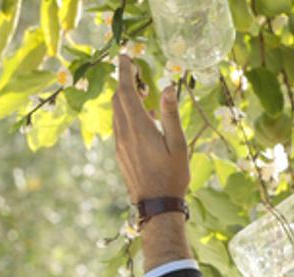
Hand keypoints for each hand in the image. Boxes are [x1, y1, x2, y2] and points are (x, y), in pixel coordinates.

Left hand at [113, 54, 192, 271]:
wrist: (156, 204)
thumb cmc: (172, 175)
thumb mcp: (177, 144)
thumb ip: (171, 114)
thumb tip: (168, 87)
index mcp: (139, 127)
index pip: (126, 91)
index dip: (124, 71)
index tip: (125, 56)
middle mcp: (124, 133)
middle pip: (118, 99)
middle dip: (124, 81)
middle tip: (134, 70)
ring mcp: (120, 144)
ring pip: (117, 112)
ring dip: (124, 98)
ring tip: (139, 93)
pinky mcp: (120, 153)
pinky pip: (119, 125)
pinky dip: (126, 114)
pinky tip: (141, 119)